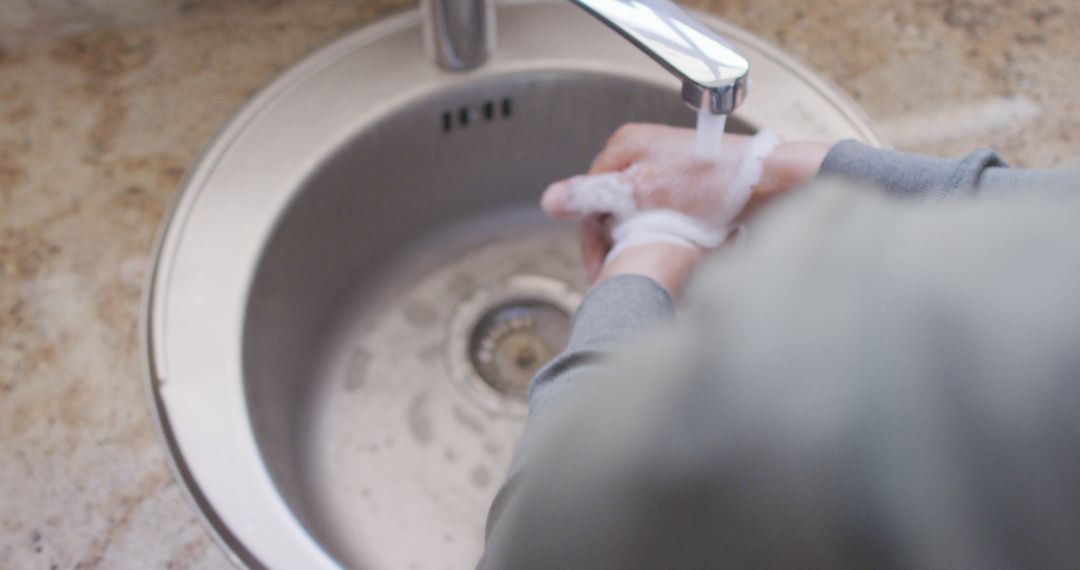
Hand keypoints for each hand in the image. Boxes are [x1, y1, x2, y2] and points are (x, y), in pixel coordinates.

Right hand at [542, 124, 828, 292]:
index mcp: (624, 147)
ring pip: (633, 218)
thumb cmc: (715, 181)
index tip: (601, 268)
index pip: (588, 199)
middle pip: (609, 210)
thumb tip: (551, 201)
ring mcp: (664, 173)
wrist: (771, 186)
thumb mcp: (643, 192)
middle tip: (623, 272)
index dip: (592, 239)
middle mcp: (642, 156)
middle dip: (615, 243)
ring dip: (638, 244)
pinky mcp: (686, 190)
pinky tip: (672, 253)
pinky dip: (661, 239)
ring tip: (651, 265)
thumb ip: (593, 196)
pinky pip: (659, 220)